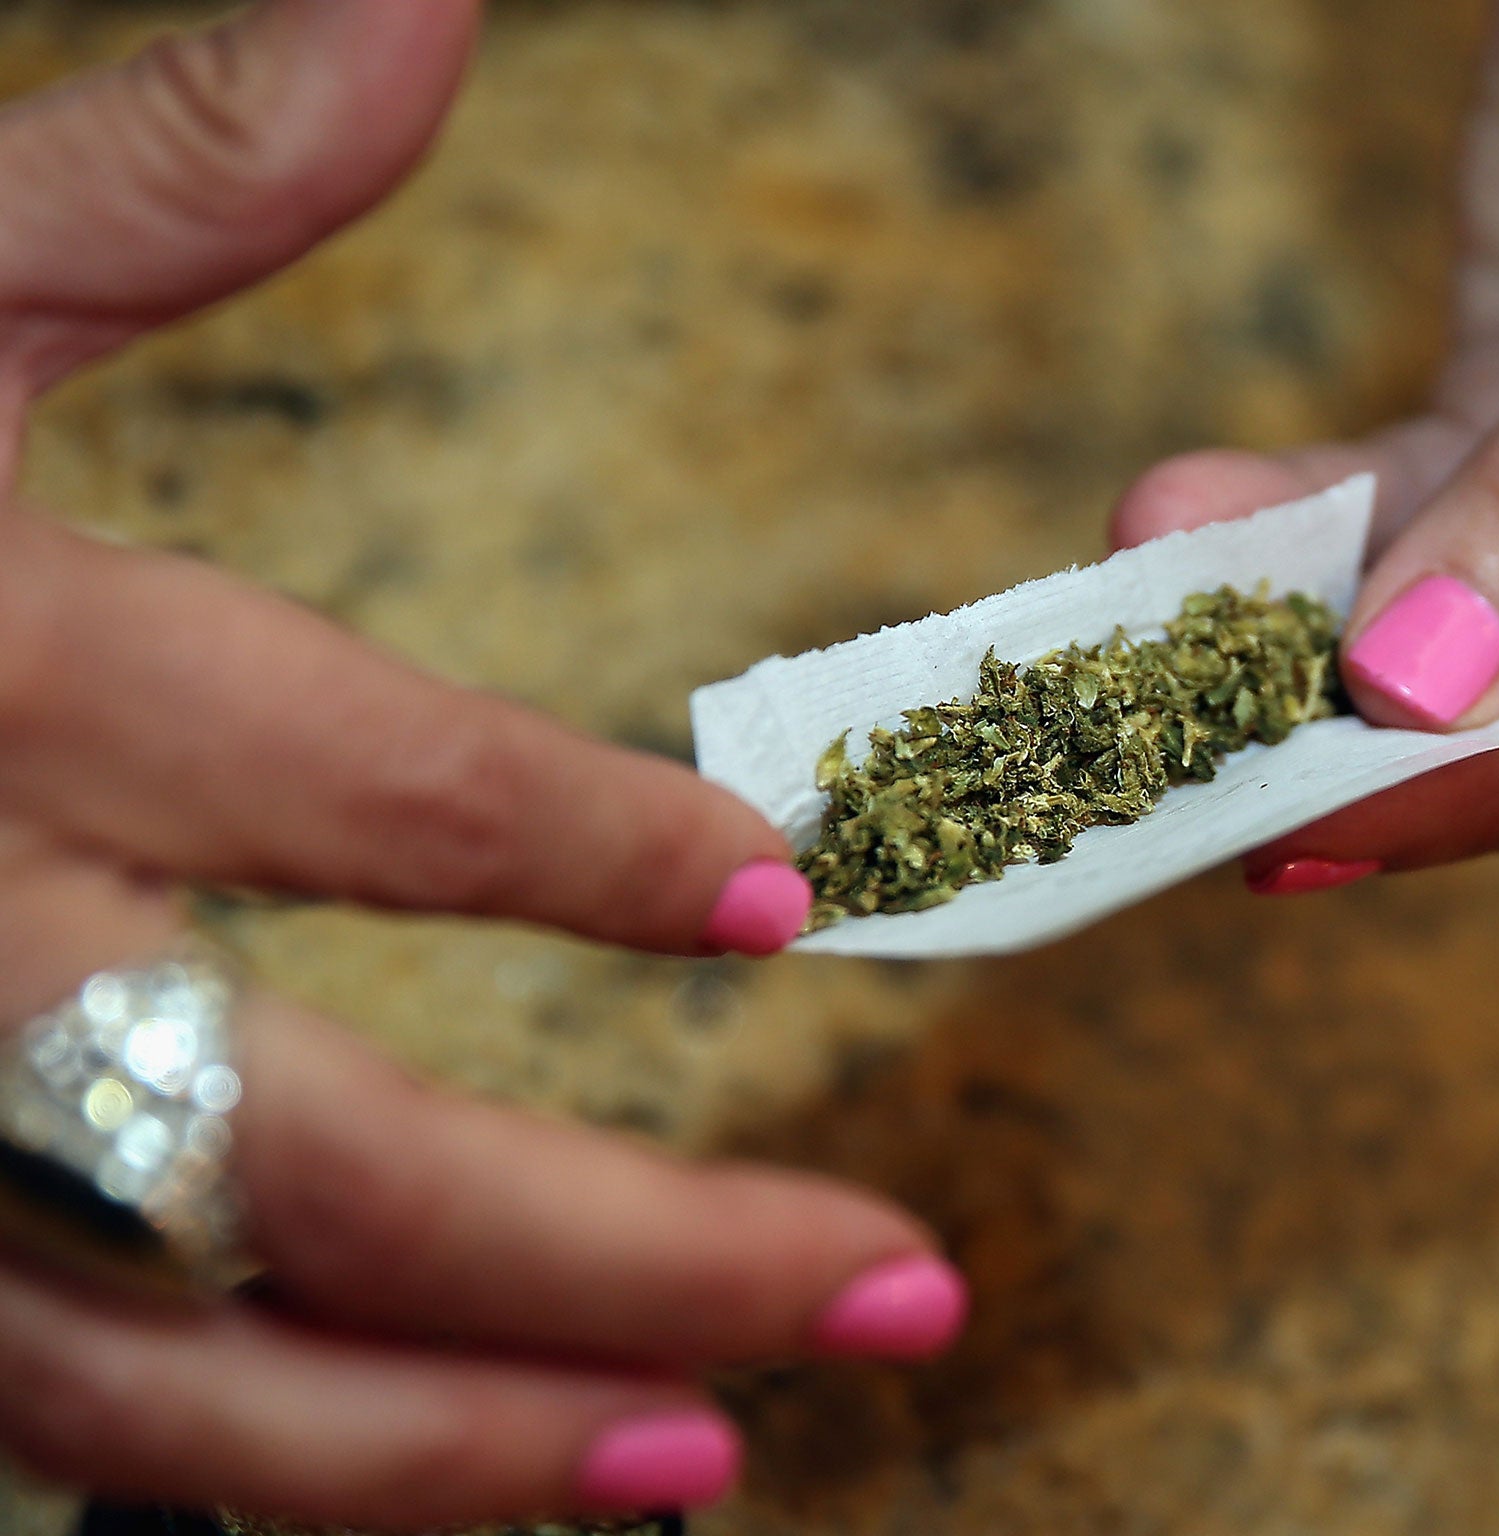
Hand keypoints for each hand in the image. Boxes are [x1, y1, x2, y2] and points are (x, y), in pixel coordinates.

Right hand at [0, 3, 964, 1524]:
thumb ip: (166, 180)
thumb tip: (424, 13)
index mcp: (5, 689)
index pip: (369, 796)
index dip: (602, 856)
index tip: (798, 898)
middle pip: (324, 1172)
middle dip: (621, 1259)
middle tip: (896, 1289)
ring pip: (181, 1388)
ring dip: (466, 1452)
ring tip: (710, 1460)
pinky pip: (83, 1423)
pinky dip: (299, 1473)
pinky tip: (489, 1469)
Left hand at [1113, 0, 1498, 881]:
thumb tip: (1421, 691)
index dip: (1486, 795)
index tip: (1302, 832)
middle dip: (1363, 736)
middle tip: (1183, 769)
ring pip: (1463, 613)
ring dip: (1295, 626)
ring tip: (1139, 640)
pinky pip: (1416, 499)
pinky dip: (1299, 516)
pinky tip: (1183, 518)